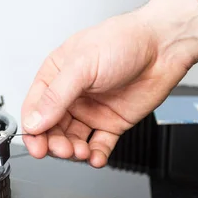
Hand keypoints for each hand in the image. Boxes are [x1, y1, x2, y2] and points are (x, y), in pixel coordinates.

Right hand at [21, 0, 197, 166]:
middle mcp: (72, 94)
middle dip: (55, 143)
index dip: (33, 129)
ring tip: (81, 152)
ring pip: (73, 139)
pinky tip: (96, 157)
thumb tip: (35, 121)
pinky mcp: (112, 122)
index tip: (37, 145)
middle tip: (62, 150)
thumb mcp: (82, 64)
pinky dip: (96, 155)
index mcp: (57, 75)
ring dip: (74, 150)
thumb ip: (56, 96)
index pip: (35, 108)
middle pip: (52, 128)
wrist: (163, 47)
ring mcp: (92, 109)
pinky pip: (99, 144)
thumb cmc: (124, 41)